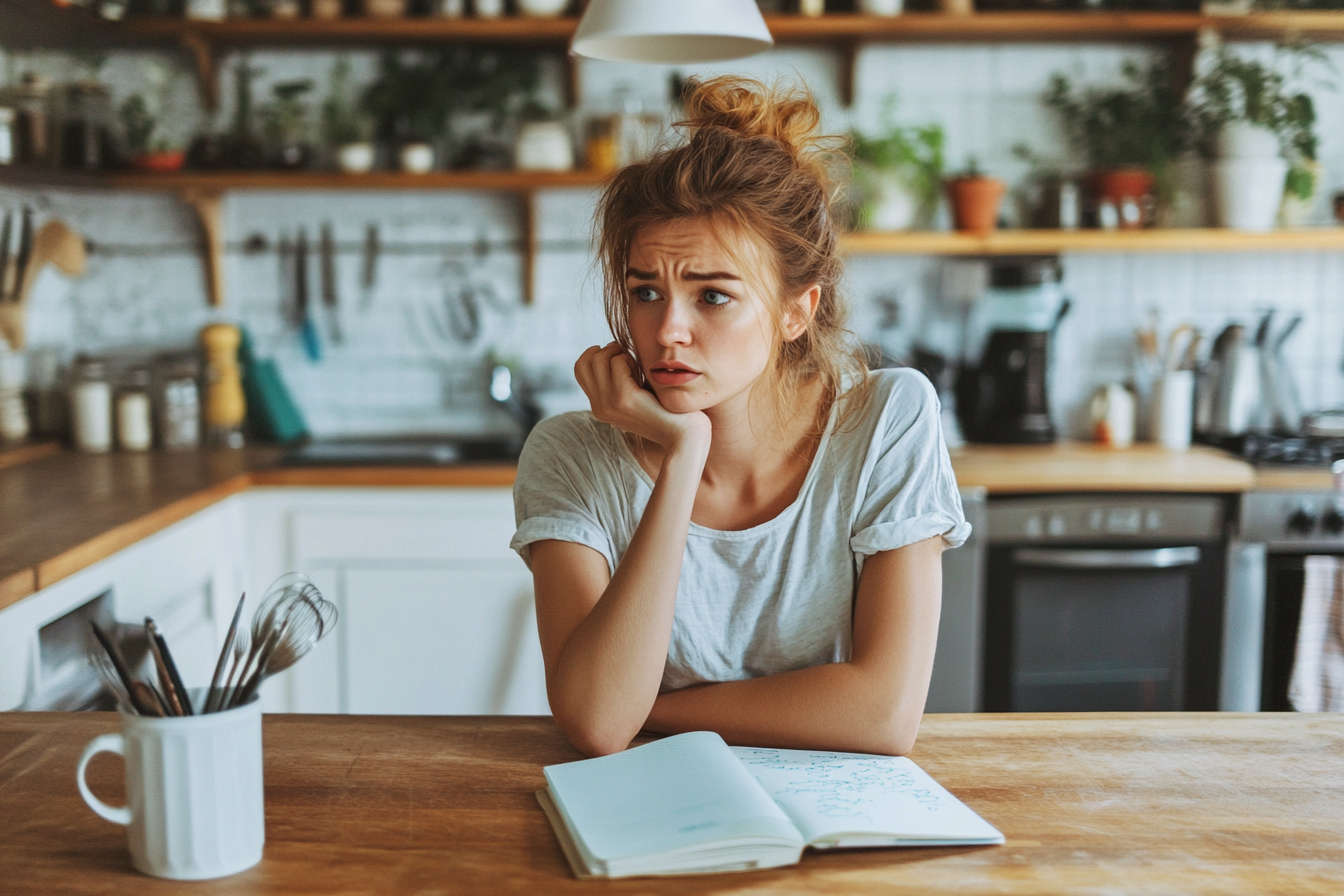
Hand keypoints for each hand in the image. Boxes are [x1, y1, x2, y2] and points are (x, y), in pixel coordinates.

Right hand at [574, 343, 709, 453]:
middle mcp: (598, 407)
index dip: (597, 353)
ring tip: (637, 367)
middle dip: (608, 350)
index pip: (580, 368)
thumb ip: (618, 379)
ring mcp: (608, 404)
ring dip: (620, 353)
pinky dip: (632, 359)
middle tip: (630, 360)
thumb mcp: (635, 394)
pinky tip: (645, 374)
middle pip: (586, 361)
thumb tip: (611, 348)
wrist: (683, 437)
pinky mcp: (623, 399)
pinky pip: (618, 362)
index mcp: (599, 406)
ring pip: (599, 358)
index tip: (620, 357)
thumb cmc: (666, 410)